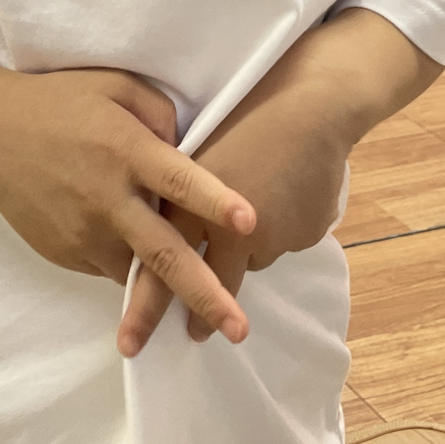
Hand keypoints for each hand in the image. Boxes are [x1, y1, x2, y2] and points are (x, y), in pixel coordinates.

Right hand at [0, 67, 256, 354]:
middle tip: (240, 329)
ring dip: (170, 291)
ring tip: (208, 314)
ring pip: (139, 273)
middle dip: (205, 294)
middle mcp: (108, 199)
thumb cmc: (60, 102)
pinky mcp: (66, 253)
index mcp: (125, 151)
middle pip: (163, 255)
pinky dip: (132, 265)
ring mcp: (84, 233)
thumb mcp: (115, 86)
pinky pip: (111, 267)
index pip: (179, 180)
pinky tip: (139, 255)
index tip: (250, 222)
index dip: (215, 201)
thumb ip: (160, 114)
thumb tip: (189, 150)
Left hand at [118, 10, 443, 354]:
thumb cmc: (247, 111)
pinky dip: (284, 223)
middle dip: (203, 313)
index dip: (145, 305)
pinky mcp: (302, 236)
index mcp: (191, 202)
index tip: (132, 341)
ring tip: (264, 191)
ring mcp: (270, 236)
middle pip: (210, 280)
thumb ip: (177, 189)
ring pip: (253, 255)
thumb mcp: (199, 146)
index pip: (160, 263)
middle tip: (194, 336)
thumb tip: (162, 224)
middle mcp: (227, 229)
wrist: (312, 102)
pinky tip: (289, 186)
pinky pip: (287, 239)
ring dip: (251, 242)